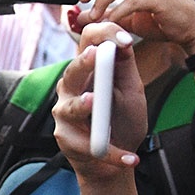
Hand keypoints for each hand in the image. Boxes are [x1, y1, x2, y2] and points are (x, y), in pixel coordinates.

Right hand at [53, 23, 146, 179]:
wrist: (115, 159)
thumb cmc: (120, 121)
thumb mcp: (130, 90)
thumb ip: (125, 67)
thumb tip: (123, 41)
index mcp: (87, 71)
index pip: (87, 41)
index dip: (104, 35)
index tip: (126, 40)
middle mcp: (70, 88)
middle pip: (73, 70)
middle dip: (84, 62)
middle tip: (95, 54)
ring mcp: (64, 113)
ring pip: (71, 107)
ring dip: (82, 106)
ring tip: (92, 102)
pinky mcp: (65, 139)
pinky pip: (88, 143)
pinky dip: (112, 153)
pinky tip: (130, 158)